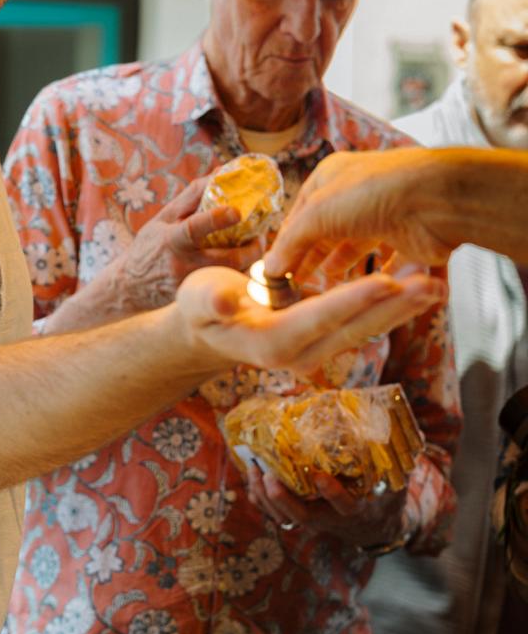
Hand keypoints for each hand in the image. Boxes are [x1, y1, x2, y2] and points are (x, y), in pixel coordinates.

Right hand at [92, 177, 263, 317]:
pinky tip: (239, 265)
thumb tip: (219, 173)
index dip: (216, 219)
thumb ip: (191, 198)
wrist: (130, 287)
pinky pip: (224, 285)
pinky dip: (236, 273)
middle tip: (261, 236)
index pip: (194, 228)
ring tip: (253, 247)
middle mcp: (182, 264)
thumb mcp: (163, 218)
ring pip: (232, 274)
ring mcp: (191, 284)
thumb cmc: (150, 246)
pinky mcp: (197, 298)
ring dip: (248, 260)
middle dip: (252, 248)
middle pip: (227, 259)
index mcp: (171, 239)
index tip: (237, 211)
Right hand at [175, 264, 446, 377]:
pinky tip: (419, 286)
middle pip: (355, 327)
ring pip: (367, 327)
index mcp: (272, 341)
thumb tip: (225, 299)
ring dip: (402, 307)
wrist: (209, 330)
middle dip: (393, 306)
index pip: (319, 317)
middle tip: (429, 283)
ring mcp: (318, 348)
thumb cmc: (202, 307)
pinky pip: (366, 322)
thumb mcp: (198, 300)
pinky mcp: (329, 337)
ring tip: (436, 283)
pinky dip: (392, 305)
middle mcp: (301, 352)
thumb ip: (211, 300)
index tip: (382, 281)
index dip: (351, 299)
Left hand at [242, 459, 406, 546]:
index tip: (320, 477)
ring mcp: (312, 521)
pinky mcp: (300, 519)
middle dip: (282, 498)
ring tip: (253, 467)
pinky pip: (274, 514)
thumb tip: (400, 425)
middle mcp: (330, 519)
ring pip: (283, 516)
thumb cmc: (382, 498)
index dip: (332, 493)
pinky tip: (252, 475)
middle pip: (302, 516)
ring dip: (264, 494)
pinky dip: (259, 498)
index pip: (345, 505)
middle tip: (268, 474)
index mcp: (356, 510)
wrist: (373, 528)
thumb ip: (393, 460)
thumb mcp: (394, 482)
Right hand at [264, 150, 454, 286]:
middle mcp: (357, 194)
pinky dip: (377, 276)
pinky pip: (389, 261)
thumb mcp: (317, 214)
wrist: (436, 200)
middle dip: (312, 257)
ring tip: (328, 285)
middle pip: (326, 231)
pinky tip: (364, 292)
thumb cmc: (372, 194)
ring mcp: (385, 216)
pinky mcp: (409, 239)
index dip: (287, 243)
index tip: (276, 271)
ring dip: (342, 265)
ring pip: (356, 245)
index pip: (299, 214)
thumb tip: (271, 268)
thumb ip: (291, 242)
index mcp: (331, 178)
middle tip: (298, 284)